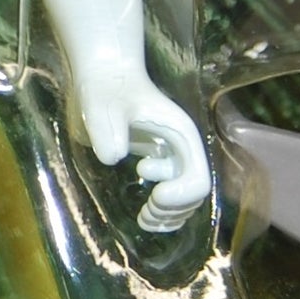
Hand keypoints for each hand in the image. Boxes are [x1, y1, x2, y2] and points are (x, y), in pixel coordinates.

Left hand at [75, 69, 211, 233]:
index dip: (179, 196)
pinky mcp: (159, 164)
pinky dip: (162, 214)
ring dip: (168, 218)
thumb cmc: (105, 89)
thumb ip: (107, 130)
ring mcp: (172, 158)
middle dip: (171, 211)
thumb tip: (113, 157)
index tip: (153, 194)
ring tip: (143, 218)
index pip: (198, 180)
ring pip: (186, 202)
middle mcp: (182, 149)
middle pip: (194, 197)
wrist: (103, 79)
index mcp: (181, 136)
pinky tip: (143, 214)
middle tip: (144, 212)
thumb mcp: (102, 106)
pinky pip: (173, 198)